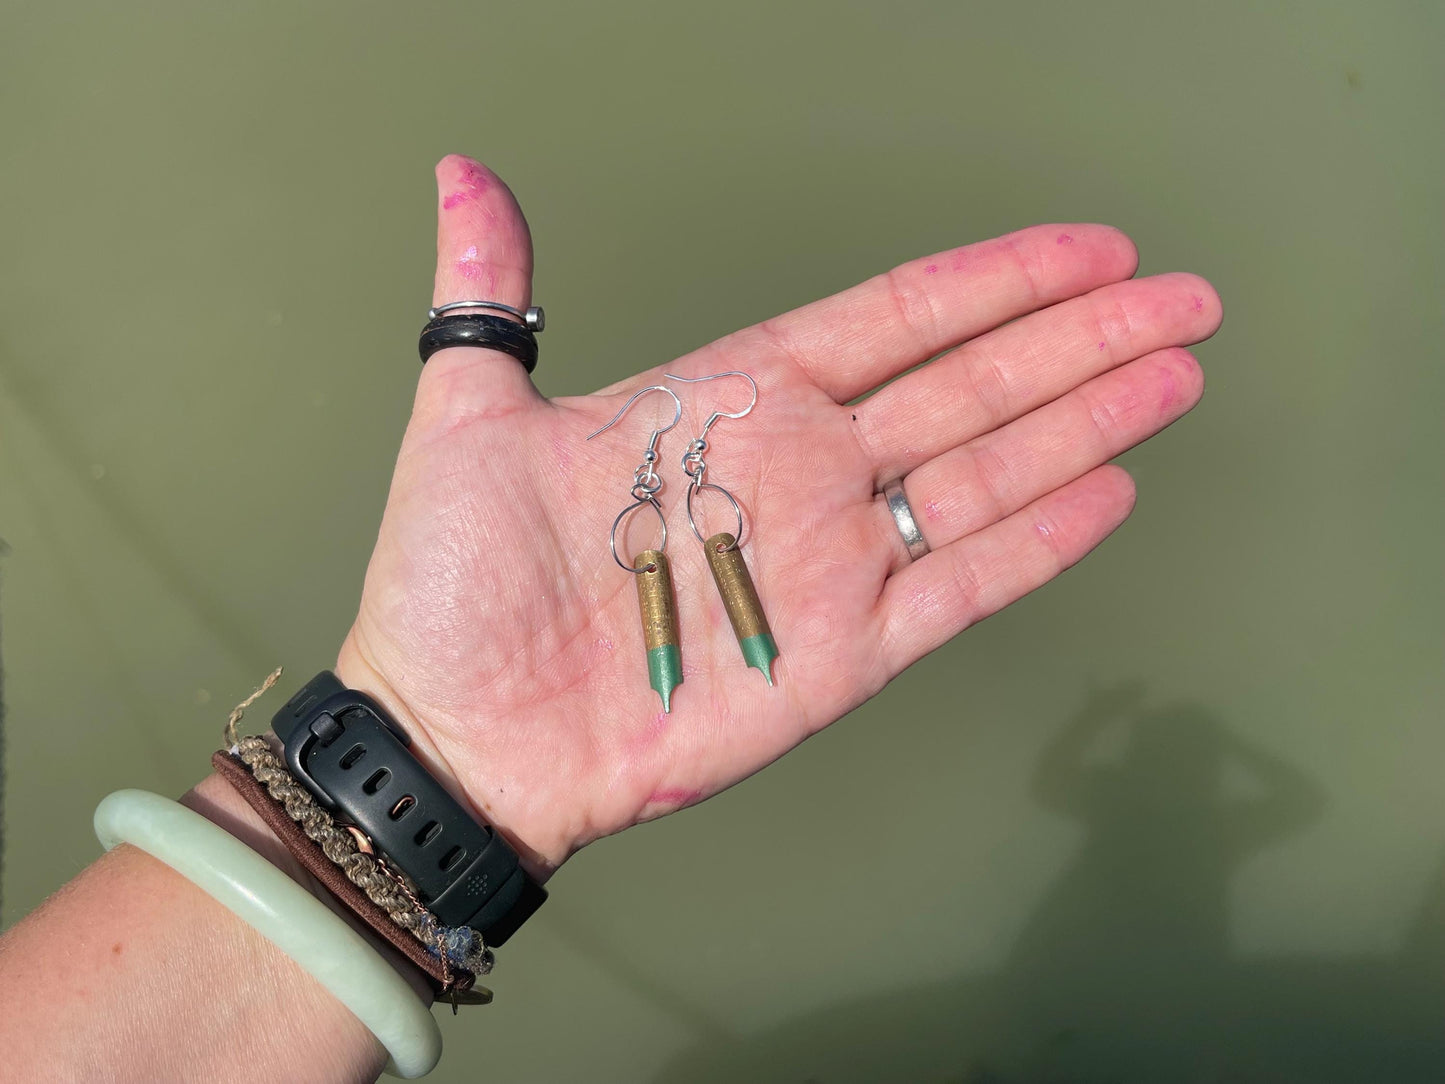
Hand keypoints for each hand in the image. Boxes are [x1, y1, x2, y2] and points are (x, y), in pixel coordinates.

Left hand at [337, 155, 1219, 877]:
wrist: (461, 734)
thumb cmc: (456, 584)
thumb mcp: (470, 414)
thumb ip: (490, 291)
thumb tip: (465, 173)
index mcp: (731, 403)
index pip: (893, 318)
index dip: (994, 279)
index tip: (1084, 248)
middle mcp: (798, 472)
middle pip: (968, 384)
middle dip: (1078, 338)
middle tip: (1176, 296)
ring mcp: (829, 561)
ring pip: (984, 473)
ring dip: (1083, 423)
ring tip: (1172, 373)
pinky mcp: (843, 653)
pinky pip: (958, 585)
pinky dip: (1036, 541)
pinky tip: (1106, 490)